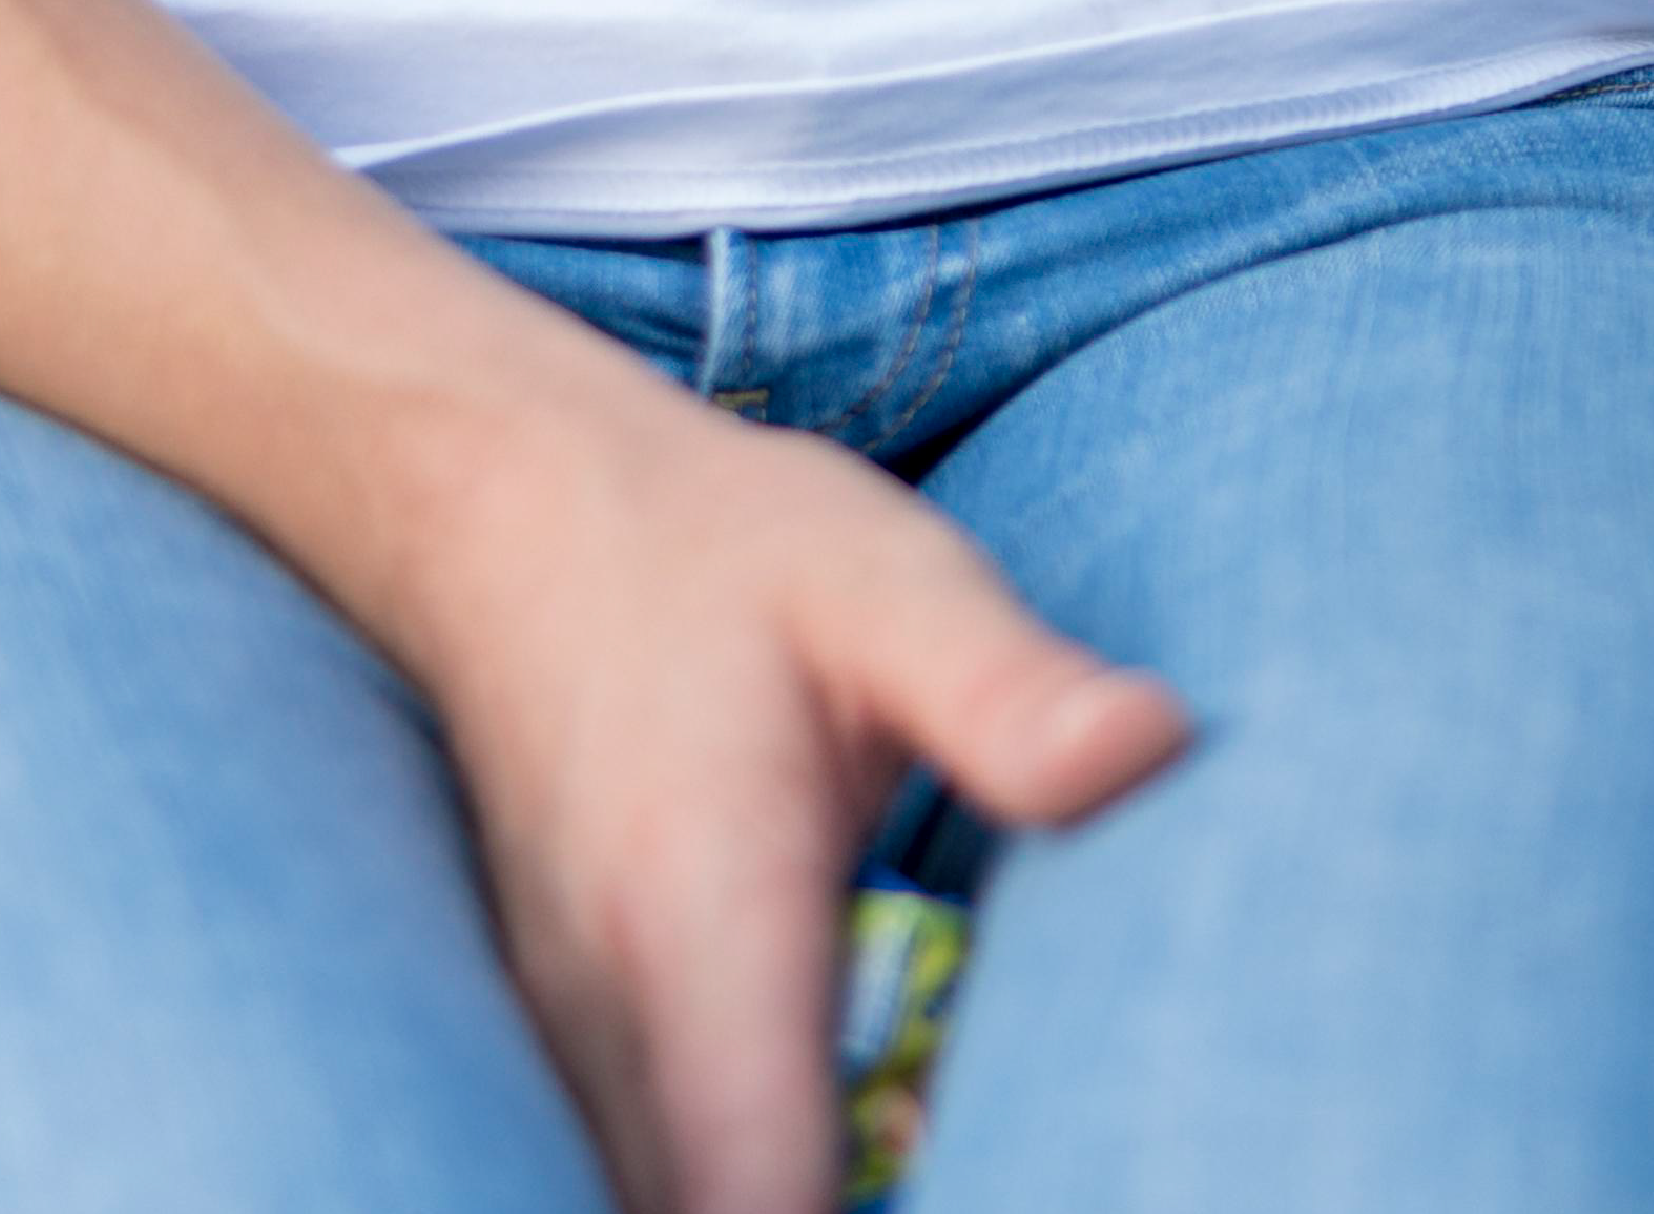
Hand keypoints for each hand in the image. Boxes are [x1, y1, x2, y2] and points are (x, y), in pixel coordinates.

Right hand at [355, 401, 1188, 1213]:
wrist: (501, 508)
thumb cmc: (718, 552)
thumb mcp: (891, 587)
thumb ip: (1008, 692)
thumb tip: (1152, 751)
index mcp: (701, 926)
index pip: (750, 1192)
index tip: (999, 1195)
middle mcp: (609, 1017)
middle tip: (1037, 1174)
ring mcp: (569, 1041)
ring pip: (653, 1202)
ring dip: (791, 1203)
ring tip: (958, 1159)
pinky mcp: (573, 1037)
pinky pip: (642, 1164)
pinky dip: (744, 1183)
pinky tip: (867, 1156)